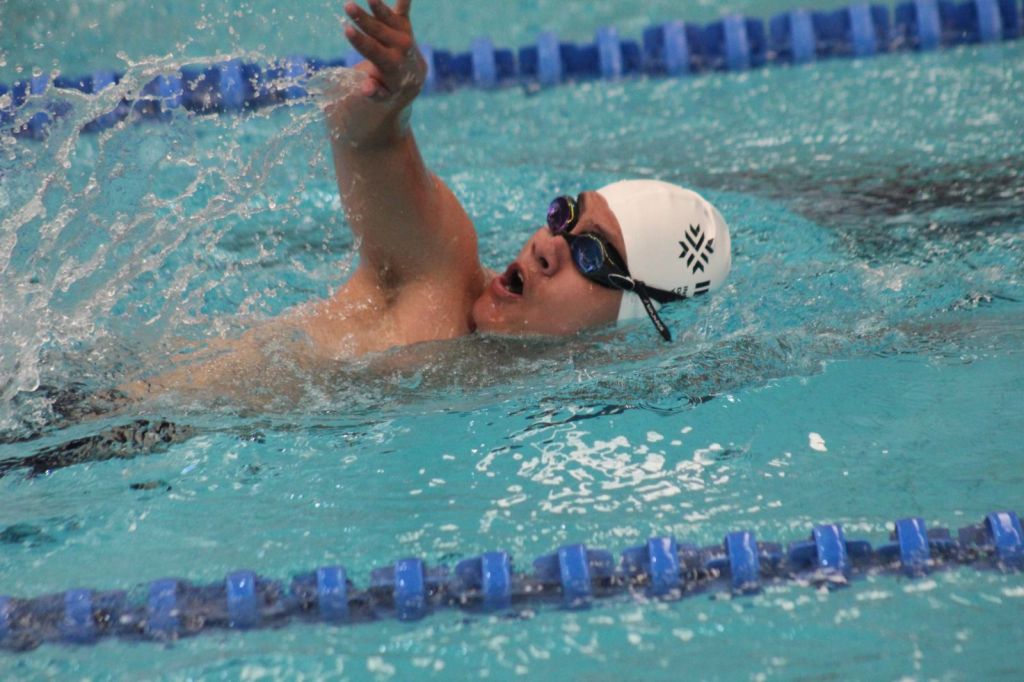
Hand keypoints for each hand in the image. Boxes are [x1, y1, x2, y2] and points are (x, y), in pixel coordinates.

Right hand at [328, 0, 424, 137]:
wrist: (414, 77)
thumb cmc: (389, 86)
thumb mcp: (381, 95)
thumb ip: (373, 92)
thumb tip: (365, 89)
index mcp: (391, 65)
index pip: (373, 50)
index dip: (360, 40)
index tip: (347, 29)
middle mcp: (400, 48)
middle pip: (378, 31)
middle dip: (362, 19)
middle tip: (348, 6)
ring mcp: (404, 34)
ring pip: (389, 17)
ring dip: (377, 5)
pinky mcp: (405, 24)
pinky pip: (404, 8)